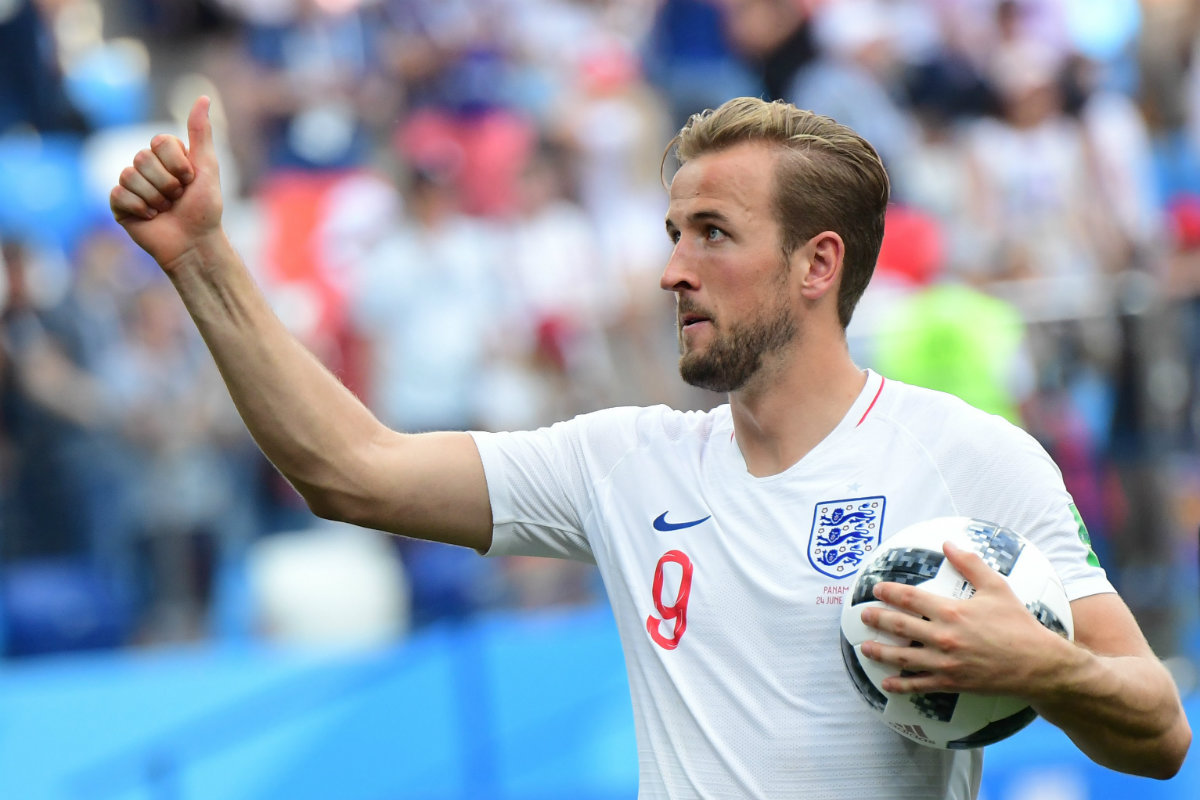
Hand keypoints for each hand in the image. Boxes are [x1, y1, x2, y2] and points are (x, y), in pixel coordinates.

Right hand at [109, 96, 223, 270]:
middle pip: (142, 158)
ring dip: (154, 198)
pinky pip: (118, 195)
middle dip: (166, 184)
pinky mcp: (119, 205)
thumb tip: (203, 97)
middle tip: (177, 199)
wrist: (194, 243)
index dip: (178, 164)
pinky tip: (150, 218)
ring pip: (129, 176)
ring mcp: (131, 185)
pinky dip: (140, 209)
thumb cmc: (205, 208)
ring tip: (165, 210)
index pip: (159, 142)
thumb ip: (201, 133)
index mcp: (165, 156)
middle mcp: (146, 167)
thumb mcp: (207, 167)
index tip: (190, 181)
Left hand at [859, 541, 1067, 697]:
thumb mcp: (996, 587)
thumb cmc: (1018, 624)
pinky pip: (919, 684)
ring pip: (902, 657)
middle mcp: (943, 636)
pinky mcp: (951, 682)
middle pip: (898, 625)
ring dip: (880, 652)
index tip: (876, 589)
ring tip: (865, 647)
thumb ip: (970, 563)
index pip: (909, 598)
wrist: (1037, 664)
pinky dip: (900, 684)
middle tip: (864, 615)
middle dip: (876, 619)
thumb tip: (948, 543)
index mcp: (951, 611)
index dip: (889, 592)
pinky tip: (887, 683)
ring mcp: (945, 662)